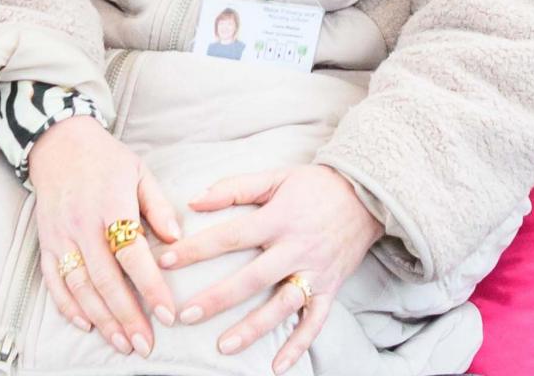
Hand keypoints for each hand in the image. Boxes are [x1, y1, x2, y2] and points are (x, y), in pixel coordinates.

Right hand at [27, 118, 185, 355]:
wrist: (58, 143)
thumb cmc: (105, 158)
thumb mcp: (139, 172)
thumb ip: (158, 206)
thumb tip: (177, 240)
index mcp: (110, 204)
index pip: (133, 255)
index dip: (151, 288)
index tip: (169, 315)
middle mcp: (82, 224)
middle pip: (106, 280)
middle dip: (128, 317)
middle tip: (146, 345)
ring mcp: (60, 236)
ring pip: (80, 287)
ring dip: (102, 320)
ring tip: (123, 343)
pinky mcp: (46, 243)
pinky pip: (54, 281)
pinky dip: (68, 307)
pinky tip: (87, 324)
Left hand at [165, 164, 383, 372]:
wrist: (367, 194)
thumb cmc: (315, 185)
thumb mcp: (276, 176)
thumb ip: (235, 188)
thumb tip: (194, 200)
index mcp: (279, 219)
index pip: (230, 236)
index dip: (196, 249)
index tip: (165, 262)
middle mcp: (296, 248)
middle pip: (252, 278)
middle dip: (218, 298)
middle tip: (186, 315)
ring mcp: (315, 272)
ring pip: (282, 306)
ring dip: (253, 328)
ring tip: (224, 346)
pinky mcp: (331, 289)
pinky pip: (315, 322)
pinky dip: (298, 346)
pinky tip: (276, 367)